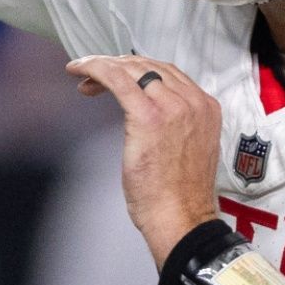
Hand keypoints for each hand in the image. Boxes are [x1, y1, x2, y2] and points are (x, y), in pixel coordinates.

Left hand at [68, 55, 223, 265]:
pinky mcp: (147, 117)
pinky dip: (94, 68)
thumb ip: (176, 124)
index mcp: (205, 107)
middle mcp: (192, 102)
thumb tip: (149, 112)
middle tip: (93, 76)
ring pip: (130, 69)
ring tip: (83, 75)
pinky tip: (78, 71)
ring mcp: (172, 107)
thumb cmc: (179, 195)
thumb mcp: (187, 148)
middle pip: (148, 66)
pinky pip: (116, 79)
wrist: (181, 218)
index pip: (167, 73)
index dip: (137, 70)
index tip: (116, 78)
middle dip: (117, 66)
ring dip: (102, 67)